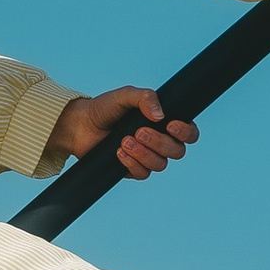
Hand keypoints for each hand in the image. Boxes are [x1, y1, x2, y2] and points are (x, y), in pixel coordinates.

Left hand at [50, 85, 199, 178]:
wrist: (80, 125)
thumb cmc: (105, 107)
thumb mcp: (125, 95)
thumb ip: (145, 97)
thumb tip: (160, 115)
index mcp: (164, 123)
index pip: (189, 133)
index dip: (186, 132)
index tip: (170, 125)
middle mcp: (160, 142)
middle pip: (177, 151)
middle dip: (159, 142)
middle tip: (139, 132)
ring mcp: (147, 157)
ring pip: (161, 164)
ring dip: (144, 153)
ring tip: (125, 140)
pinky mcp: (132, 169)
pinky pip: (143, 174)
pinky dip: (132, 163)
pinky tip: (118, 152)